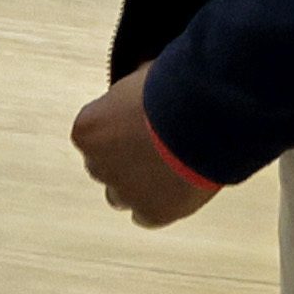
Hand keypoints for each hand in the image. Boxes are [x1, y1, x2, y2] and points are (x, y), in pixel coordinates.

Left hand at [69, 70, 218, 228]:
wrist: (205, 117)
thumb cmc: (174, 89)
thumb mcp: (141, 77)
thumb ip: (130, 93)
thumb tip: (139, 83)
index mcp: (87, 129)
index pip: (93, 134)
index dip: (117, 128)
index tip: (138, 123)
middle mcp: (97, 163)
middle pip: (102, 166)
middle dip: (123, 158)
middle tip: (153, 146)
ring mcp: (124, 191)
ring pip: (119, 196)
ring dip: (136, 185)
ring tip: (167, 169)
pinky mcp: (152, 212)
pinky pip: (146, 216)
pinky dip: (158, 205)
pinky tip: (176, 189)